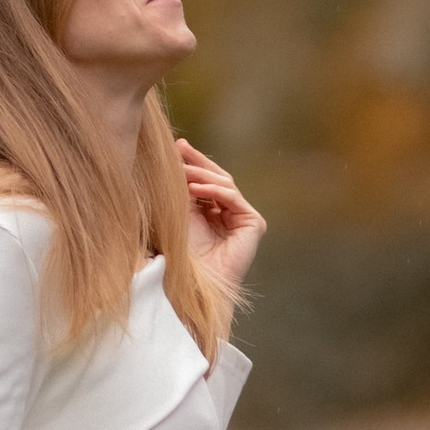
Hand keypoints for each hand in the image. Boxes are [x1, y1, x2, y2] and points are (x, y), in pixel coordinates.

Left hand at [177, 140, 265, 294]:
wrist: (196, 282)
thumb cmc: (185, 255)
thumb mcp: (181, 213)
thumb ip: (183, 189)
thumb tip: (177, 156)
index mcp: (213, 212)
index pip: (206, 180)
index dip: (193, 163)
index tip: (176, 147)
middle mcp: (230, 213)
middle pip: (218, 178)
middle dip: (199, 162)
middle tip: (181, 147)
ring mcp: (243, 218)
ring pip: (225, 184)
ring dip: (202, 174)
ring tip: (182, 170)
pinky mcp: (253, 224)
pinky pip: (233, 199)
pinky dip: (214, 191)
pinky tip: (195, 188)